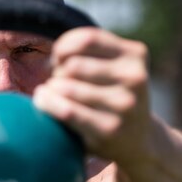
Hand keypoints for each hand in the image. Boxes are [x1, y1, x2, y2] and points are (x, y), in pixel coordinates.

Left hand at [33, 28, 153, 165]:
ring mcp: (125, 104)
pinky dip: (47, 104)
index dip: (63, 46)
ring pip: (66, 88)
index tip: (58, 59)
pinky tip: (42, 102)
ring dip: (50, 89)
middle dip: (57, 71)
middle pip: (73, 65)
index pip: (87, 39)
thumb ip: (89, 52)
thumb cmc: (113, 96)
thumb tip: (56, 54)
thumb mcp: (113, 67)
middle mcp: (134, 77)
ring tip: (51, 93)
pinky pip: (66, 111)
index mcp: (135, 55)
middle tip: (57, 82)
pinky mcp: (109, 129)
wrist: (139, 141)